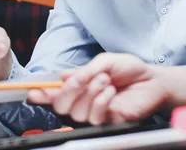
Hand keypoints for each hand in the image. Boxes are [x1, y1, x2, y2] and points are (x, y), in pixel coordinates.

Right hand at [27, 53, 168, 125]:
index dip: (42, 95)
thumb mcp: (104, 62)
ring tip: (105, 80)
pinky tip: (110, 92)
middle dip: (68, 91)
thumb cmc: (129, 70)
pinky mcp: (109, 123)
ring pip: (77, 113)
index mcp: (80, 87)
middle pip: (61, 107)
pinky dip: (100, 102)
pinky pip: (95, 118)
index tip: (33, 92)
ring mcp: (96, 114)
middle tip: (82, 79)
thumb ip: (84, 70)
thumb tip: (63, 77)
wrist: (152, 80)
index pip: (56, 95)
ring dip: (90, 92)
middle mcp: (85, 102)